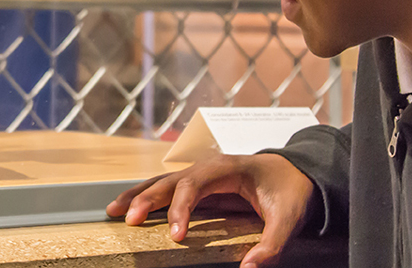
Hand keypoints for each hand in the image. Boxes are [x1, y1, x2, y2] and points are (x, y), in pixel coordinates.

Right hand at [106, 154, 314, 267]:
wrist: (298, 171)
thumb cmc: (291, 191)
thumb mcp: (288, 218)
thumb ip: (271, 244)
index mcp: (226, 168)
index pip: (194, 186)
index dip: (181, 209)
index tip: (176, 236)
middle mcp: (207, 167)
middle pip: (170, 181)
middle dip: (147, 199)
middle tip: (129, 221)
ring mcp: (201, 173)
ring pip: (162, 181)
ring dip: (138, 195)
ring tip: (112, 210)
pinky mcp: (199, 184)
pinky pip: (168, 188)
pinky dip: (147, 196)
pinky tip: (130, 207)